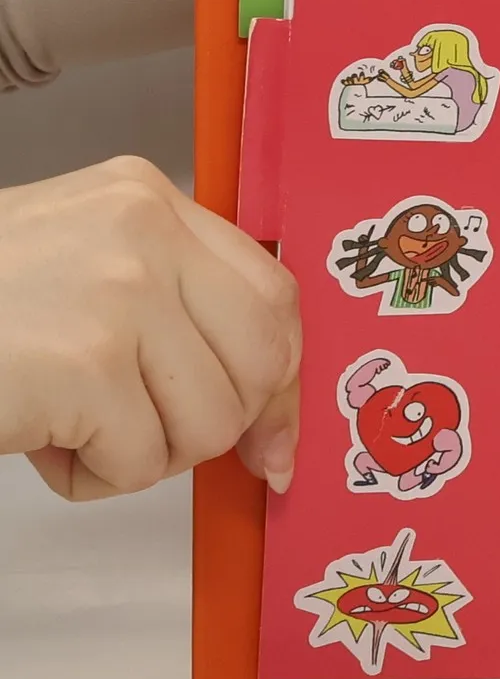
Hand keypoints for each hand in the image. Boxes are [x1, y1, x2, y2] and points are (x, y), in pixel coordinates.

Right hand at [0, 158, 300, 500]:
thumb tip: (269, 420)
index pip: (274, 293)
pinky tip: (36, 440)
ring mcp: (117, 293)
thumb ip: (174, 312)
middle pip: (261, 362)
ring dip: (144, 454)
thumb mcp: (82, 272)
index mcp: (145, 199)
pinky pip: (142, 463)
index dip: (283, 377)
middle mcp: (142, 231)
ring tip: (70, 425)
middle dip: (218, 425)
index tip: (274, 434)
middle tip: (147, 434)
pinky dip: (91, 479)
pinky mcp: (84, 364)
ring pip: (208, 423)